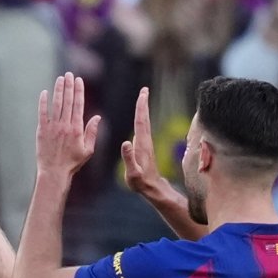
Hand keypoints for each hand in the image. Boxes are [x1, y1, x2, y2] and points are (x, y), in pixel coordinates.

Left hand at [36, 73, 100, 176]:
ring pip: (56, 104)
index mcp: (77, 129)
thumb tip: (97, 117)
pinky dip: (43, 102)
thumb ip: (92, 132)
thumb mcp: (88, 150)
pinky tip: (45, 92)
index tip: (78, 80)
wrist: (54, 172)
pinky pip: (42, 113)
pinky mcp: (42, 131)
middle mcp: (65, 125)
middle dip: (68, 86)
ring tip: (60, 79)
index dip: (78, 91)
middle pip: (67, 101)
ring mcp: (53, 127)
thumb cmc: (72, 163)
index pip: (78, 105)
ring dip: (58, 90)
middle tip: (69, 74)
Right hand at [121, 88, 181, 202]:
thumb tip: (125, 142)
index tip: (142, 93)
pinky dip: (141, 119)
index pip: (141, 121)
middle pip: (144, 118)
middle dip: (143, 103)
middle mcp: (145, 141)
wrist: (152, 188)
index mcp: (141, 144)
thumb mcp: (132, 173)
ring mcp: (145, 143)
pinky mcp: (144, 147)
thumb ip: (128, 158)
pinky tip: (139, 117)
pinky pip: (142, 128)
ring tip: (142, 98)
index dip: (141, 107)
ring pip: (144, 122)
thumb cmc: (140, 182)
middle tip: (144, 89)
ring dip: (143, 109)